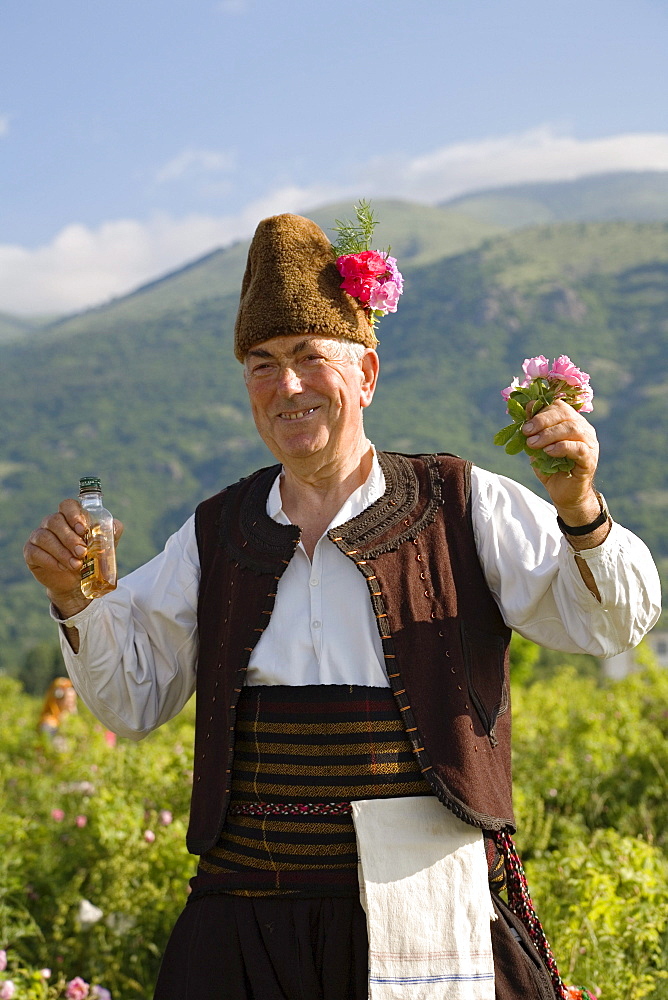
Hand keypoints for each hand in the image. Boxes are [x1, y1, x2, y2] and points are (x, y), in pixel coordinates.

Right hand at [24, 499, 123, 617]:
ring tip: (76, 565)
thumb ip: (110, 534)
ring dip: (62, 552)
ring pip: (45, 537)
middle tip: (82, 553)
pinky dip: (51, 560)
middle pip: (55, 521)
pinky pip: (35, 552)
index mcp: (70, 516)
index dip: (74, 514)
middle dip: (70, 538)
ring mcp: (39, 536)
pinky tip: (62, 568)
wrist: (75, 583)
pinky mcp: (30, 552)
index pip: (68, 505)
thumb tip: (115, 526)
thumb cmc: (90, 559)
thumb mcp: (104, 547)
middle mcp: (52, 523)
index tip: (83, 529)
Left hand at [521, 399, 598, 514]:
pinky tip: (548, 451)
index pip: (559, 406)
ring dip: (548, 434)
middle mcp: (583, 429)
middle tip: (526, 431)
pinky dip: (561, 447)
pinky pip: (578, 448)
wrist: (565, 494)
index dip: (540, 410)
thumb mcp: (537, 447)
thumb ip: (532, 432)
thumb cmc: (551, 468)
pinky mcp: (590, 459)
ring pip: (572, 428)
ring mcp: (589, 443)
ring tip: (533, 443)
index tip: (524, 420)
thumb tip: (519, 414)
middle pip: (565, 414)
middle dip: (542, 420)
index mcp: (571, 422)